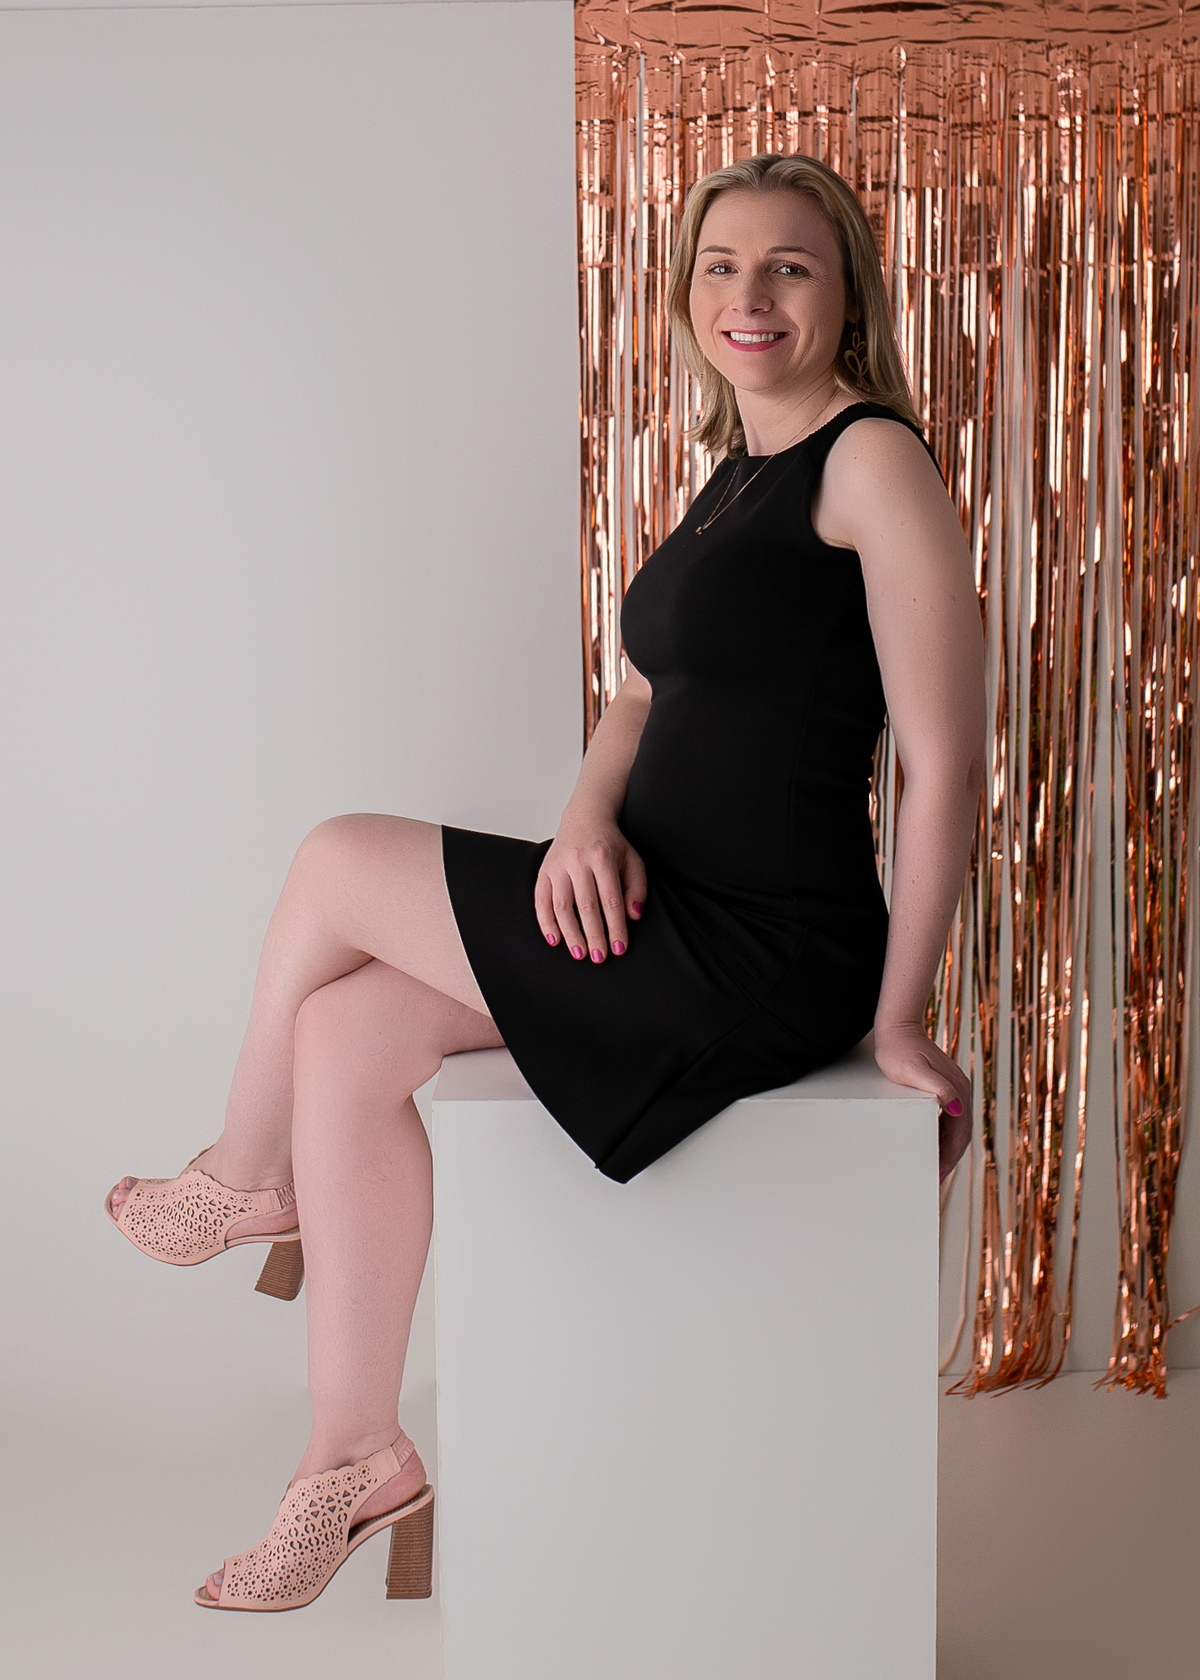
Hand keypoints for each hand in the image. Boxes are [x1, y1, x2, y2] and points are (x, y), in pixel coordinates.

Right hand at [534, 809, 648, 962]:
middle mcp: (578, 861)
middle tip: (599, 957)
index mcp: (603, 858)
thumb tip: (633, 916)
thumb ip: (637, 888)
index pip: (611, 900)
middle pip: (586, 906)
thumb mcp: (632, 861)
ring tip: (580, 953)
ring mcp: (557, 866)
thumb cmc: (612, 845)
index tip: (620, 948)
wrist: (584, 818)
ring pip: (562, 906)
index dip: (616, 927)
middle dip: (594, 935)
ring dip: (571, 933)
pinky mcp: (543, 871)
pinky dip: (546, 922)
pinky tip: (555, 940)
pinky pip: (541, 901)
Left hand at [872, 1022, 971, 1182]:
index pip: (959, 1134)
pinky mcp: (942, 1088)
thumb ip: (939, 1088)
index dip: (949, 1158)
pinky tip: (930, 1144)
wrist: (897, 1027)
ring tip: (932, 1168)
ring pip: (954, 1128)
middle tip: (934, 1180)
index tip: (937, 1175)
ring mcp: (952, 1089)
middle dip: (949, 1159)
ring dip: (946, 1149)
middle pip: (960, 1134)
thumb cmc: (900, 1049)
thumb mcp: (916, 1070)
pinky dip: (941, 1135)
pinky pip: (946, 1119)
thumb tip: (957, 1111)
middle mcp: (960, 1092)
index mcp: (958, 1091)